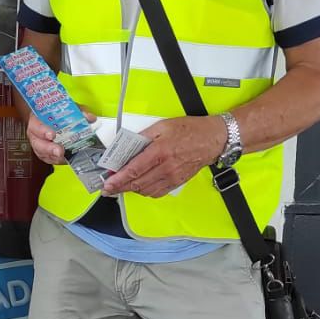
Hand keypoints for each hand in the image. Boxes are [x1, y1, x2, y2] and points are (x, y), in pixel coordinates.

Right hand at [25, 106, 96, 165]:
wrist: (49, 118)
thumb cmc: (54, 113)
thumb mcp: (65, 108)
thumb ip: (77, 111)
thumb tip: (90, 117)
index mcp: (36, 121)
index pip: (36, 126)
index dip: (43, 131)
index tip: (52, 134)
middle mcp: (35, 135)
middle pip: (39, 144)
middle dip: (49, 149)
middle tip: (60, 151)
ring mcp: (40, 146)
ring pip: (44, 154)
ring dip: (55, 157)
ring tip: (64, 157)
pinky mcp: (46, 155)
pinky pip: (50, 160)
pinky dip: (59, 160)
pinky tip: (66, 159)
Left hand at [101, 115, 224, 196]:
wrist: (212, 139)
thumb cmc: (188, 129)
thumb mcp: (161, 126)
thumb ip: (142, 137)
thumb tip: (126, 146)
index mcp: (160, 151)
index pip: (134, 170)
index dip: (118, 179)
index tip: (107, 183)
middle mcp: (166, 168)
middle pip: (138, 184)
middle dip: (120, 187)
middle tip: (107, 188)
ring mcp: (173, 177)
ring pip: (146, 190)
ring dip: (131, 190)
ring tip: (120, 186)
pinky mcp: (178, 182)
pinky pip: (158, 192)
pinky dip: (145, 191)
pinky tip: (139, 186)